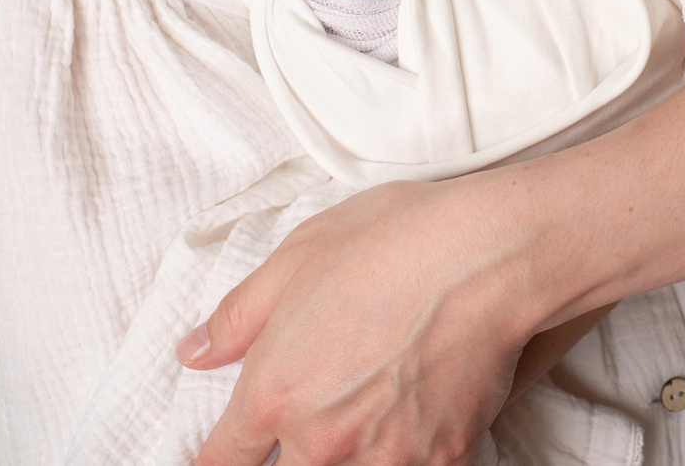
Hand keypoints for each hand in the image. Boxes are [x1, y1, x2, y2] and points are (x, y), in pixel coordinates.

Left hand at [180, 176, 540, 465]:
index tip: (233, 457)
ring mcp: (385, 458)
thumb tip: (194, 352)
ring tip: (367, 421)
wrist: (490, 252)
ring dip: (349, 458)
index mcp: (274, 393)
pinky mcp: (442, 461)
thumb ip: (237, 317)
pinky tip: (414, 423)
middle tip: (321, 419)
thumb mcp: (296, 258)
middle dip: (290, 460)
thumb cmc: (395, 241)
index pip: (223, 460)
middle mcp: (323, 440)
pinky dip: (407, 457)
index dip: (218, 462)